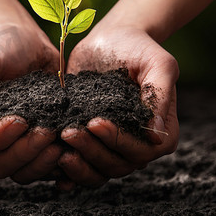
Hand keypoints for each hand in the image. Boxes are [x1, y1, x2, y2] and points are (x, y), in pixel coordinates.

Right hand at [0, 24, 66, 183]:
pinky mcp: (35, 148)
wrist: (28, 42)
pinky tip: (71, 150)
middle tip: (47, 130)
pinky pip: (43, 170)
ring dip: (41, 161)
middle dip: (24, 152)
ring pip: (21, 173)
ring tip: (60, 138)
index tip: (20, 119)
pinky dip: (57, 166)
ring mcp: (11, 147)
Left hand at [57, 26, 179, 187]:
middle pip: (118, 165)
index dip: (118, 141)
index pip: (142, 151)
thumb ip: (159, 95)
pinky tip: (54, 168)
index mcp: (161, 132)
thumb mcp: (157, 63)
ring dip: (79, 164)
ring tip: (60, 141)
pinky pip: (82, 169)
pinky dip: (69, 174)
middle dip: (92, 151)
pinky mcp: (90, 144)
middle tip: (69, 131)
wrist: (109, 41)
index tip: (94, 122)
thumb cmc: (137, 49)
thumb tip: (157, 135)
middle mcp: (138, 146)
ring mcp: (112, 148)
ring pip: (98, 171)